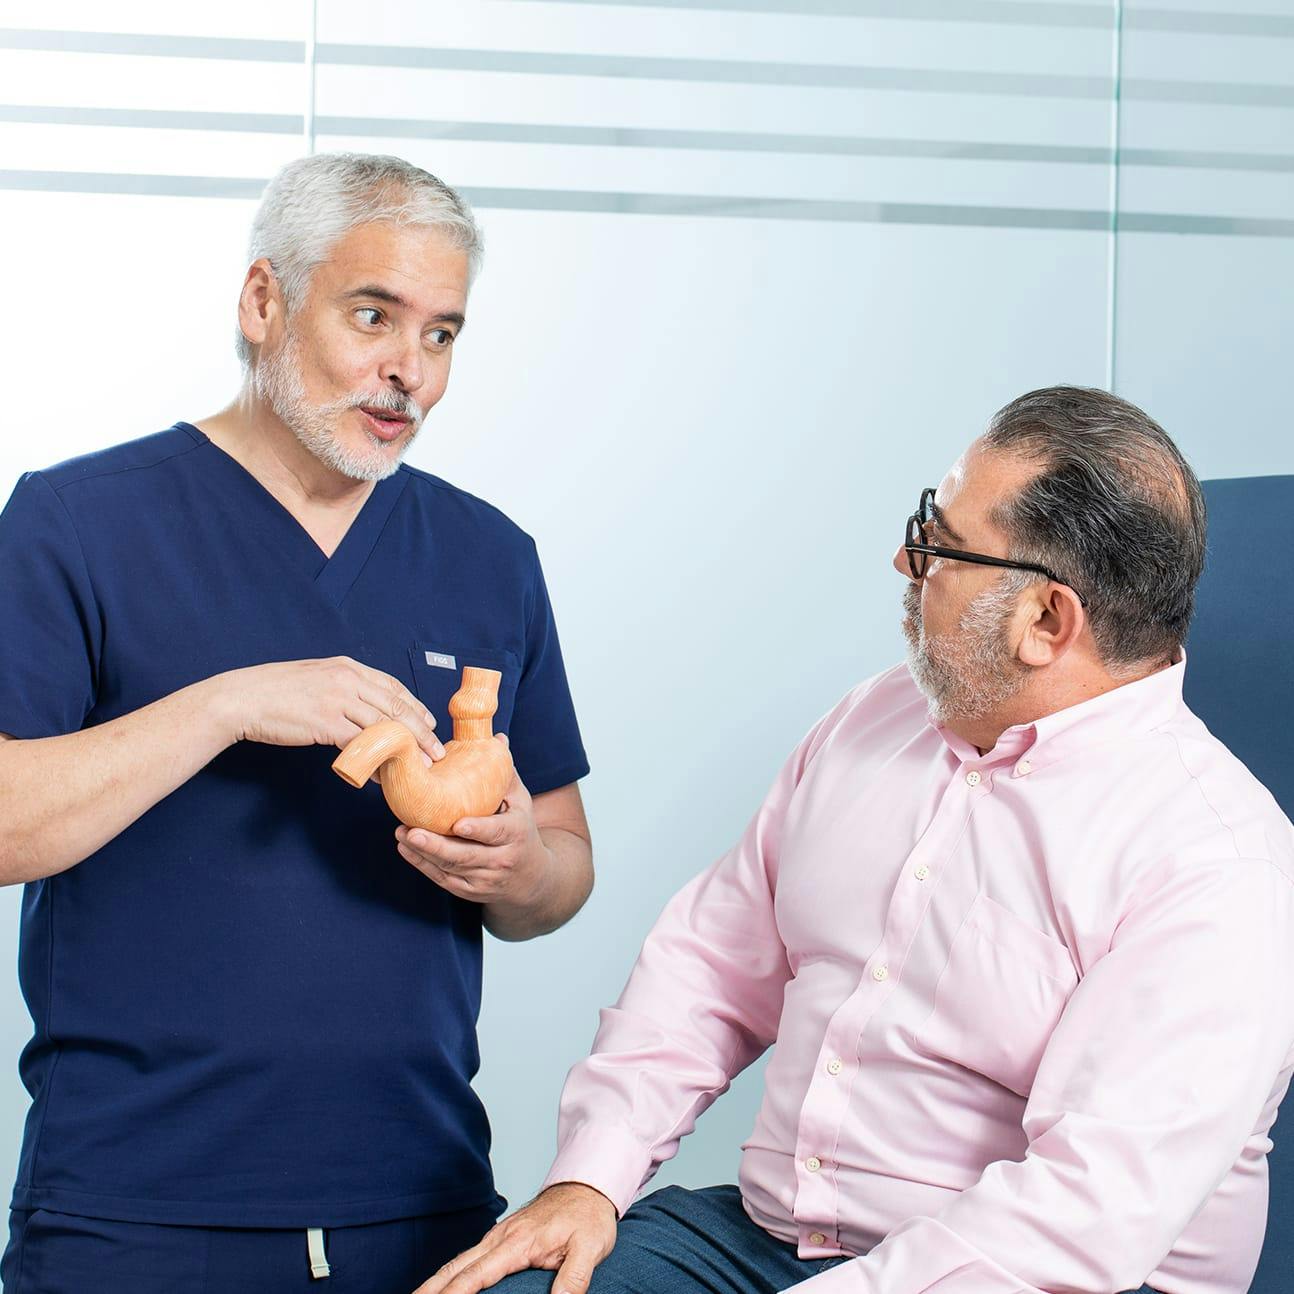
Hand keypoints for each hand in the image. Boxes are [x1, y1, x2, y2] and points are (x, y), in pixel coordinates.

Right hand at [219, 657, 443, 761]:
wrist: (241, 698)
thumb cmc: (275, 692)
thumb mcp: (316, 678)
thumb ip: (343, 690)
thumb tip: (363, 710)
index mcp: (348, 667)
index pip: (393, 687)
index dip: (415, 707)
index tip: (429, 723)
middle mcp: (348, 679)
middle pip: (397, 708)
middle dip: (421, 732)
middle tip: (436, 751)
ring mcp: (338, 700)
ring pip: (384, 727)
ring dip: (406, 750)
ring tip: (419, 767)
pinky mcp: (326, 723)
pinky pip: (361, 746)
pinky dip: (375, 762)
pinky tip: (382, 776)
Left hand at [395, 741, 547, 904]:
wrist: (532, 879)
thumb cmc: (522, 830)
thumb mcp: (521, 802)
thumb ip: (506, 773)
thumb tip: (497, 737)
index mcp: (517, 834)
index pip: (496, 833)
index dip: (478, 830)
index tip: (458, 824)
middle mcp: (502, 860)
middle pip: (466, 856)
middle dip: (436, 845)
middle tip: (412, 830)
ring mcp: (484, 880)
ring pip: (451, 869)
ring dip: (423, 853)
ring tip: (402, 833)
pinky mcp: (469, 891)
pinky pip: (443, 879)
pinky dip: (422, 864)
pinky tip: (406, 847)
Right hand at [414, 1182, 617, 1293]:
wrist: (587, 1186)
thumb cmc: (587, 1217)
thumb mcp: (590, 1248)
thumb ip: (573, 1279)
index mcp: (518, 1241)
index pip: (478, 1273)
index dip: (454, 1293)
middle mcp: (501, 1237)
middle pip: (457, 1266)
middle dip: (430, 1289)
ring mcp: (498, 1235)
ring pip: (459, 1260)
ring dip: (435, 1281)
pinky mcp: (501, 1237)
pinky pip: (469, 1257)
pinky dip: (451, 1272)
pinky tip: (442, 1285)